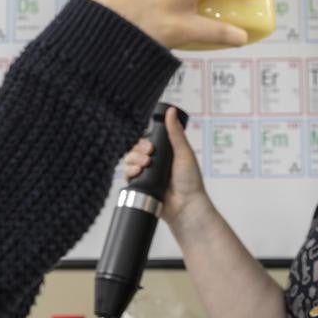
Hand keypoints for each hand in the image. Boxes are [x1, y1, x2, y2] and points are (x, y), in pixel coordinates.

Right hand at [123, 107, 211, 227]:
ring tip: (143, 166)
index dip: (144, 141)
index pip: (147, 141)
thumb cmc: (190, 181)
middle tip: (148, 157)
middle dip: (138, 151)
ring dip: (133, 161)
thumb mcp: (184, 152)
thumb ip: (175, 133)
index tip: (150, 146)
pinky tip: (137, 173)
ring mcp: (147, 175)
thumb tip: (172, 111)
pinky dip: (129, 173)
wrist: (186, 206)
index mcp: (165, 153)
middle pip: (135, 150)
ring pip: (129, 161)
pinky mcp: (140, 186)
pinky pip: (127, 176)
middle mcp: (154, 163)